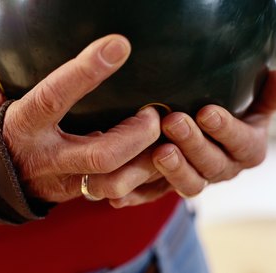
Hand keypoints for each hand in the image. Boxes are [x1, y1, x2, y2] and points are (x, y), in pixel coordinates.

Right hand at [0, 34, 166, 203]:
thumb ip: (3, 74)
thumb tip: (22, 52)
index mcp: (21, 126)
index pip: (54, 98)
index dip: (85, 73)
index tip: (118, 46)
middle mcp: (45, 158)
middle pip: (101, 155)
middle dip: (136, 134)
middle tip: (153, 113)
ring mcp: (62, 182)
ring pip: (114, 183)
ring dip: (145, 162)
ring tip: (161, 137)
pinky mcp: (74, 193)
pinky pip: (115, 190)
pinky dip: (139, 174)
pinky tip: (150, 156)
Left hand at [149, 71, 275, 197]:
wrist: (209, 143)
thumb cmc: (228, 119)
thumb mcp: (251, 106)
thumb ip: (266, 95)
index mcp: (246, 149)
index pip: (241, 142)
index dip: (225, 129)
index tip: (206, 112)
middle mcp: (225, 168)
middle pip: (211, 163)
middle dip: (192, 143)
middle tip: (172, 122)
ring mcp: (200, 180)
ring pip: (190, 182)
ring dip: (174, 168)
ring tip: (159, 151)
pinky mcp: (175, 187)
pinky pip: (161, 193)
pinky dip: (147, 190)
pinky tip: (130, 185)